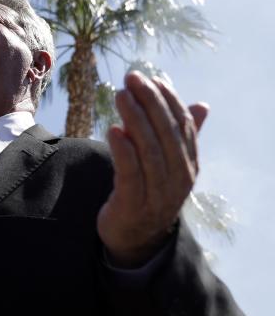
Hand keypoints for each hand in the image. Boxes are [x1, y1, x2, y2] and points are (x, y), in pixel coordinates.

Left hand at [97, 72, 208, 267]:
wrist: (133, 237)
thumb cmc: (148, 190)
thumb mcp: (166, 163)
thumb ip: (181, 136)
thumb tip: (203, 105)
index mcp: (189, 164)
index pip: (183, 125)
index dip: (169, 100)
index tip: (151, 78)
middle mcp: (178, 178)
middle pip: (166, 134)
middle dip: (149, 102)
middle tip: (131, 79)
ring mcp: (158, 193)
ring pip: (149, 150)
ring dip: (134, 119)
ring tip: (120, 96)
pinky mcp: (134, 204)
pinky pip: (130, 174)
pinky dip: (123, 150)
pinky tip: (112, 130)